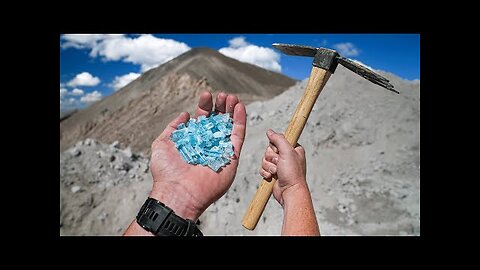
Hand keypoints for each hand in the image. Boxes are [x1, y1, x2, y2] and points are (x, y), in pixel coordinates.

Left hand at [149, 92, 245, 220]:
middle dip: (221, 105)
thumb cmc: (166, 171)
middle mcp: (208, 144)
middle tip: (223, 95)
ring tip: (232, 97)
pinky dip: (240, 121)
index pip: (203, 119)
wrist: (178, 192)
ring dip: (232, 110)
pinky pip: (238, 137)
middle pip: (219, 120)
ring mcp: (221, 150)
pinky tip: (239, 107)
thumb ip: (173, 128)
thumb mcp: (162, 144)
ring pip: (230, 126)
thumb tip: (185, 115)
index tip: (206, 95)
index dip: (205, 106)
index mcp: (193, 140)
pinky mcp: (232, 157)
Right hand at [259, 129, 306, 205]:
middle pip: (269, 150)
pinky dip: (265, 173)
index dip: (276, 147)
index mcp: (293, 149)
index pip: (277, 140)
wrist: (289, 192)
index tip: (280, 152)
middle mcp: (286, 156)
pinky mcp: (273, 173)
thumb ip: (278, 139)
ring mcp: (279, 165)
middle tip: (279, 164)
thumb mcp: (287, 151)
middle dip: (271, 158)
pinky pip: (263, 169)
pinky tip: (272, 177)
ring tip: (277, 172)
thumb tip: (270, 131)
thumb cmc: (292, 173)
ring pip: (265, 159)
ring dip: (268, 166)